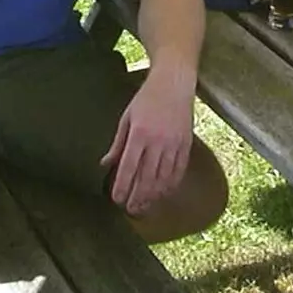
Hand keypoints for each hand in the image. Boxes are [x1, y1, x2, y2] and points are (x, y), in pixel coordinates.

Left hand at [100, 71, 194, 214]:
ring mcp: (174, 143)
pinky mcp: (186, 143)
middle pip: (147, 177)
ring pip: (164, 177)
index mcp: (139, 134)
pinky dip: (171, 184)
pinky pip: (179, 169)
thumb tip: (106, 165)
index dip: (122, 186)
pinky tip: (164, 193)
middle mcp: (157, 141)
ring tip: (146, 206)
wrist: (174, 82)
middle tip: (131, 210)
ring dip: (154, 195)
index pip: (128, 167)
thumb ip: (117, 144)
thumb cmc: (147, 98)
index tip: (117, 199)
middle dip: (138, 196)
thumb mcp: (126, 118)